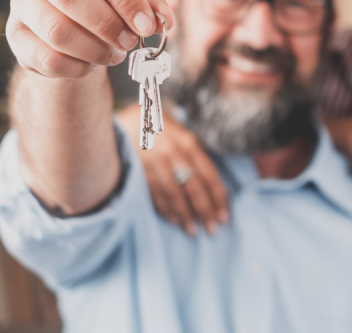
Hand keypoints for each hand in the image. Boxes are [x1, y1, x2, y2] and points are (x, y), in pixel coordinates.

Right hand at [6, 0, 175, 77]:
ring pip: (56, 30)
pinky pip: (47, 58)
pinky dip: (78, 67)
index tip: (146, 24)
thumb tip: (163, 19)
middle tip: (130, 41)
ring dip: (94, 49)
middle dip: (107, 23)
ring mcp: (21, 1)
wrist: (69, 31)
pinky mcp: (15, 35)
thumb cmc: (101, 3)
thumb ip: (150, 3)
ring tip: (114, 54)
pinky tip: (90, 64)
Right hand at [117, 104, 228, 235]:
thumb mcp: (182, 131)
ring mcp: (156, 164)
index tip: (224, 216)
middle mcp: (174, 154)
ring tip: (194, 231)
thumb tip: (212, 184)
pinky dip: (166, 210)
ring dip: (186, 216)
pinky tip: (175, 221)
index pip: (209, 176)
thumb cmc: (161, 125)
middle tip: (213, 230)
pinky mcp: (141, 171)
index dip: (218, 199)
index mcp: (189, 143)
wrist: (127, 119)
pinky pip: (156, 195)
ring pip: (175, 196)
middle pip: (194, 189)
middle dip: (205, 212)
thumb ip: (195, 154)